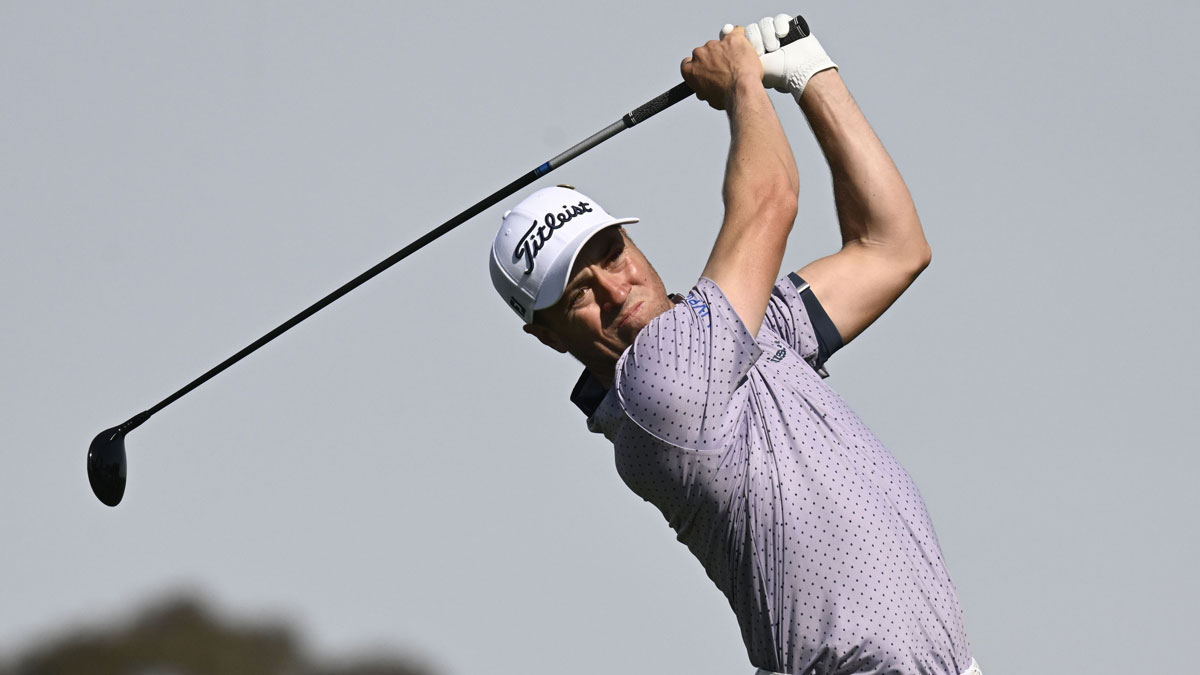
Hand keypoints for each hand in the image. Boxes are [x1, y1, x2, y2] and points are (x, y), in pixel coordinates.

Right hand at [680, 27, 763, 110]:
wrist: (742, 90)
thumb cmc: (726, 97)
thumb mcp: (709, 97)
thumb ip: (703, 88)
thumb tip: (705, 88)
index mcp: (690, 69)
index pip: (688, 62)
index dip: (698, 65)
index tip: (705, 68)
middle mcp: (699, 54)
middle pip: (704, 52)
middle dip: (714, 58)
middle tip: (726, 68)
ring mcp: (715, 44)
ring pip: (721, 43)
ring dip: (728, 50)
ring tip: (739, 63)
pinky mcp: (731, 38)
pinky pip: (736, 32)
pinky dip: (741, 39)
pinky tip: (745, 48)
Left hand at [720, 14, 836, 100]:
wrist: (800, 73)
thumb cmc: (777, 75)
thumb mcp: (752, 67)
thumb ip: (736, 57)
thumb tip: (719, 44)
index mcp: (754, 50)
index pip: (742, 36)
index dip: (740, 37)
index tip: (738, 41)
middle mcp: (765, 40)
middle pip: (752, 29)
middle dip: (756, 40)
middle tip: (762, 52)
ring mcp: (777, 33)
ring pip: (764, 24)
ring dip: (768, 35)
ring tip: (774, 48)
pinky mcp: (790, 27)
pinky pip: (780, 18)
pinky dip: (780, 26)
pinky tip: (783, 35)